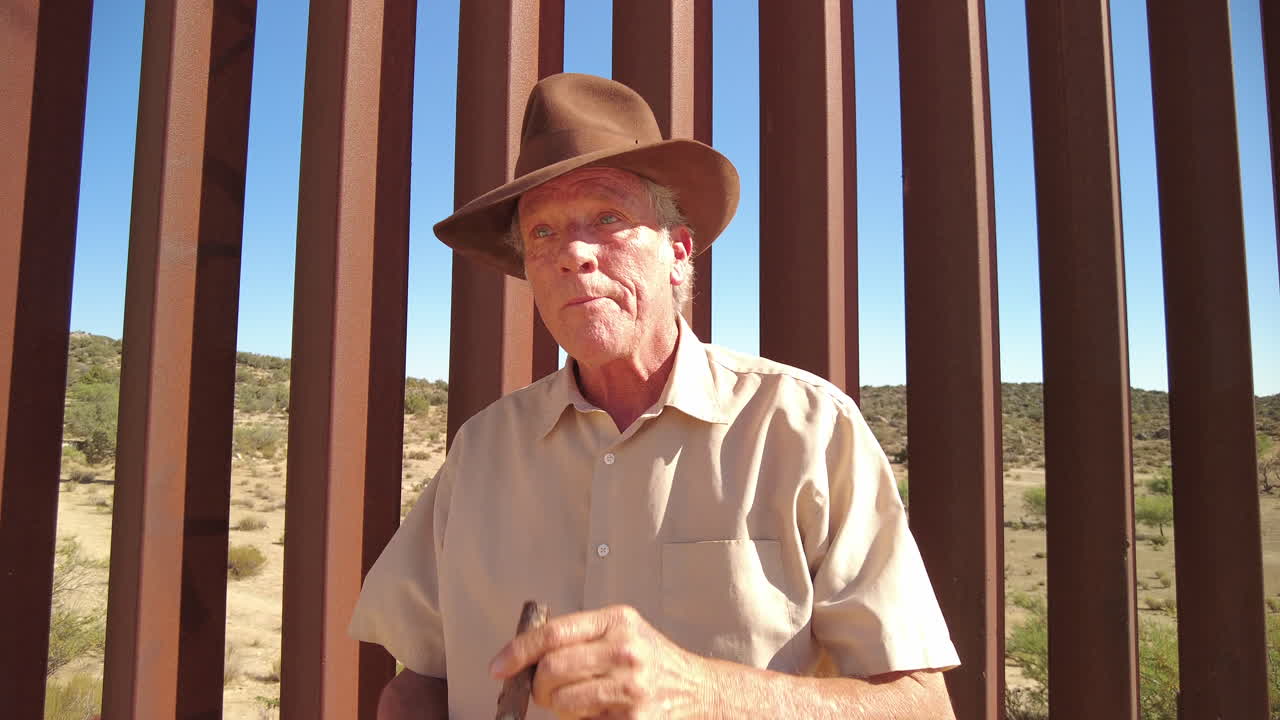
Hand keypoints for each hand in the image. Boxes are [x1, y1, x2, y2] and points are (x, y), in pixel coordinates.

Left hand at [489, 604, 710, 718]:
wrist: (700, 691)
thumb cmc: (653, 661)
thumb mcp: (622, 631)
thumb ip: (580, 636)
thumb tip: (524, 655)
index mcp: (617, 621)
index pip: (553, 633)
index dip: (517, 651)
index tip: (498, 667)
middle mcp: (625, 650)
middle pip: (551, 670)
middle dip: (538, 686)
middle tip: (545, 690)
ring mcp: (631, 687)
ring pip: (564, 702)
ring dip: (558, 707)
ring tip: (576, 702)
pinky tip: (599, 713)